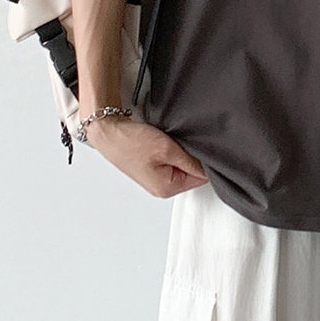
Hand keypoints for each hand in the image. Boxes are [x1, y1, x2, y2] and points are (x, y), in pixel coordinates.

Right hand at [87, 116, 209, 198]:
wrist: (109, 131)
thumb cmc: (132, 142)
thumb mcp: (167, 149)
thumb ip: (191, 161)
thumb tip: (210, 167)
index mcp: (168, 189)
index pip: (201, 177)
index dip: (206, 160)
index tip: (205, 145)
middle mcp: (163, 188)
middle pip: (193, 172)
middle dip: (194, 156)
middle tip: (188, 141)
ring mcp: (157, 178)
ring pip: (183, 164)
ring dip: (183, 152)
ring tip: (176, 140)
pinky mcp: (153, 167)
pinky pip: (172, 160)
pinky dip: (174, 150)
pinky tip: (169, 141)